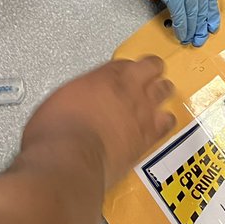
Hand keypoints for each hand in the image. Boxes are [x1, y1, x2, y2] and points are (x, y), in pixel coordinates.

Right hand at [21, 55, 175, 187]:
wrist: (70, 160)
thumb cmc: (56, 131)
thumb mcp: (61, 99)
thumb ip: (79, 94)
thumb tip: (79, 101)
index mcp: (106, 76)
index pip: (126, 63)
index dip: (126, 69)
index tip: (122, 75)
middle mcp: (129, 88)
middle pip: (152, 68)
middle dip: (151, 72)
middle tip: (147, 79)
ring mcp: (142, 111)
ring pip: (165, 90)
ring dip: (161, 92)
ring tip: (158, 97)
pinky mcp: (148, 136)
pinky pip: (168, 122)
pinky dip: (166, 121)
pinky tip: (163, 124)